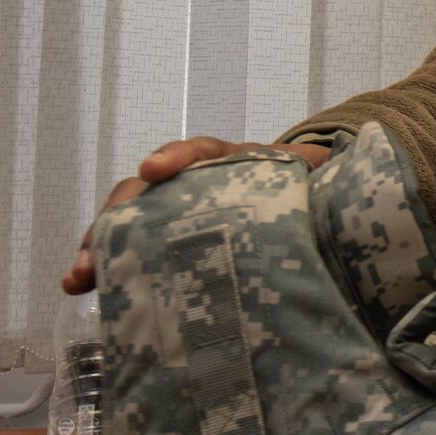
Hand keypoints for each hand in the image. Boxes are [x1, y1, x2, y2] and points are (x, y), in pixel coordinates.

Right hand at [61, 137, 332, 294]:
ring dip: (99, 244)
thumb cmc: (308, 192)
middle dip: (118, 215)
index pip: (202, 149)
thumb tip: (357, 195)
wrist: (306, 198)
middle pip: (148, 189)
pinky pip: (131, 243)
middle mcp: (194, 180)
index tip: (156, 170)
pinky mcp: (167, 235)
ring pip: (129, 217)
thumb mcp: (318, 186)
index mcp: (234, 161)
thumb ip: (329, 187)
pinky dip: (105, 260)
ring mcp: (175, 207)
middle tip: (97, 249)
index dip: (179, 157)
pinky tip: (80, 285)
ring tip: (79, 276)